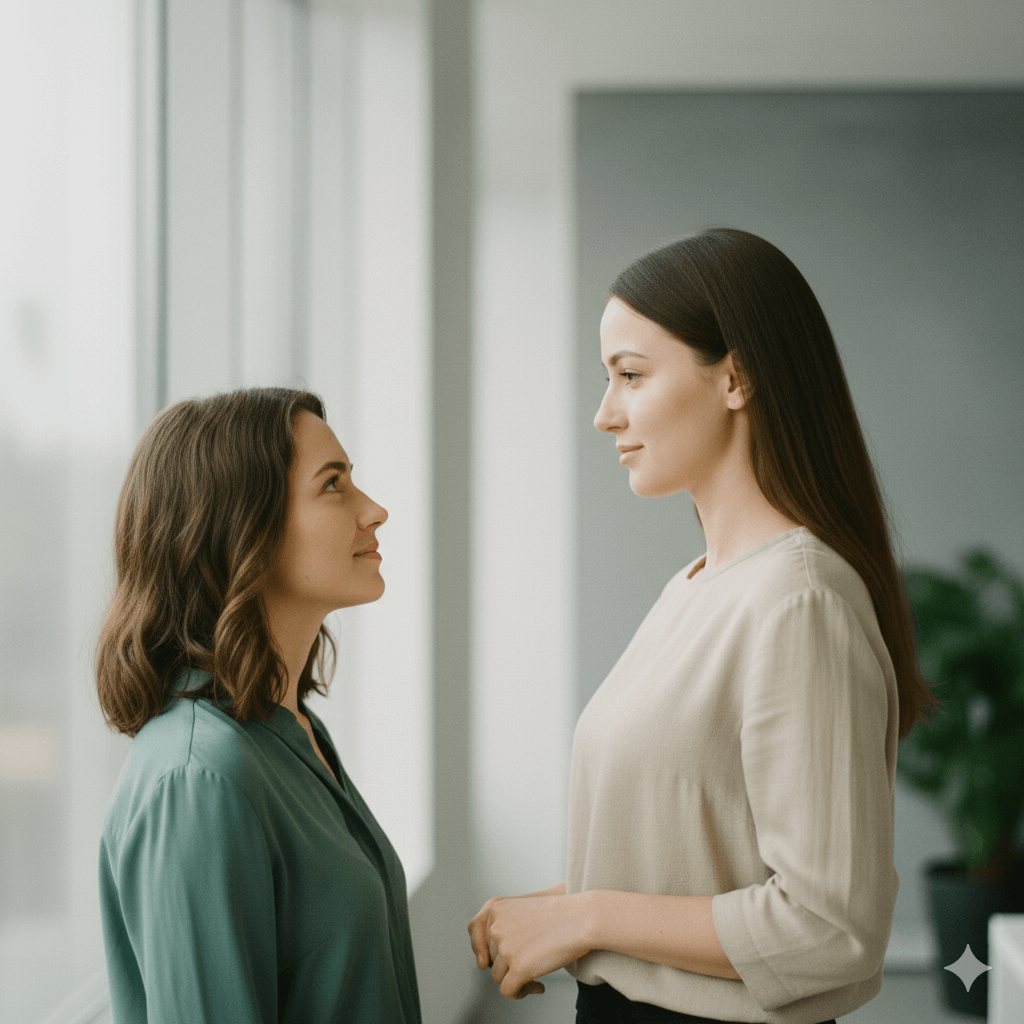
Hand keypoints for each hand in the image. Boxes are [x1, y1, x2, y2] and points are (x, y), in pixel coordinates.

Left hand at [473, 893, 590, 998]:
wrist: (582, 918)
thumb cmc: (560, 916)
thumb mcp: (523, 912)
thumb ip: (504, 928)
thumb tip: (488, 959)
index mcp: (496, 909)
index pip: (481, 936)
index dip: (492, 951)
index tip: (505, 959)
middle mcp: (496, 927)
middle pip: (491, 958)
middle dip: (508, 966)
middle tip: (529, 968)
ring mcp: (506, 948)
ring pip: (498, 976)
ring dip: (516, 980)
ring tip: (535, 979)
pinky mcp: (519, 967)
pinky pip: (508, 991)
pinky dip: (520, 993)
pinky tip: (540, 987)